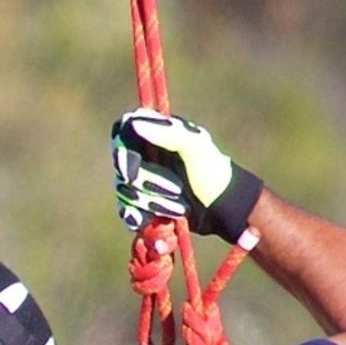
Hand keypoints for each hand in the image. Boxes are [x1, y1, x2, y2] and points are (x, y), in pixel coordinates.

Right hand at [111, 109, 261, 242]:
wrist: (224, 210)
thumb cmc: (214, 173)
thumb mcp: (196, 147)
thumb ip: (167, 133)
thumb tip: (134, 124)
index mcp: (157, 135)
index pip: (123, 131)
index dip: (122, 147)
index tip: (131, 164)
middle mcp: (146, 155)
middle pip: (122, 165)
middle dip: (148, 181)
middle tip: (176, 189)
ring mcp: (144, 181)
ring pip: (126, 190)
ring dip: (153, 202)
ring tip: (180, 207)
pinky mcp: (145, 205)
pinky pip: (127, 211)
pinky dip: (138, 218)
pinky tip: (154, 221)